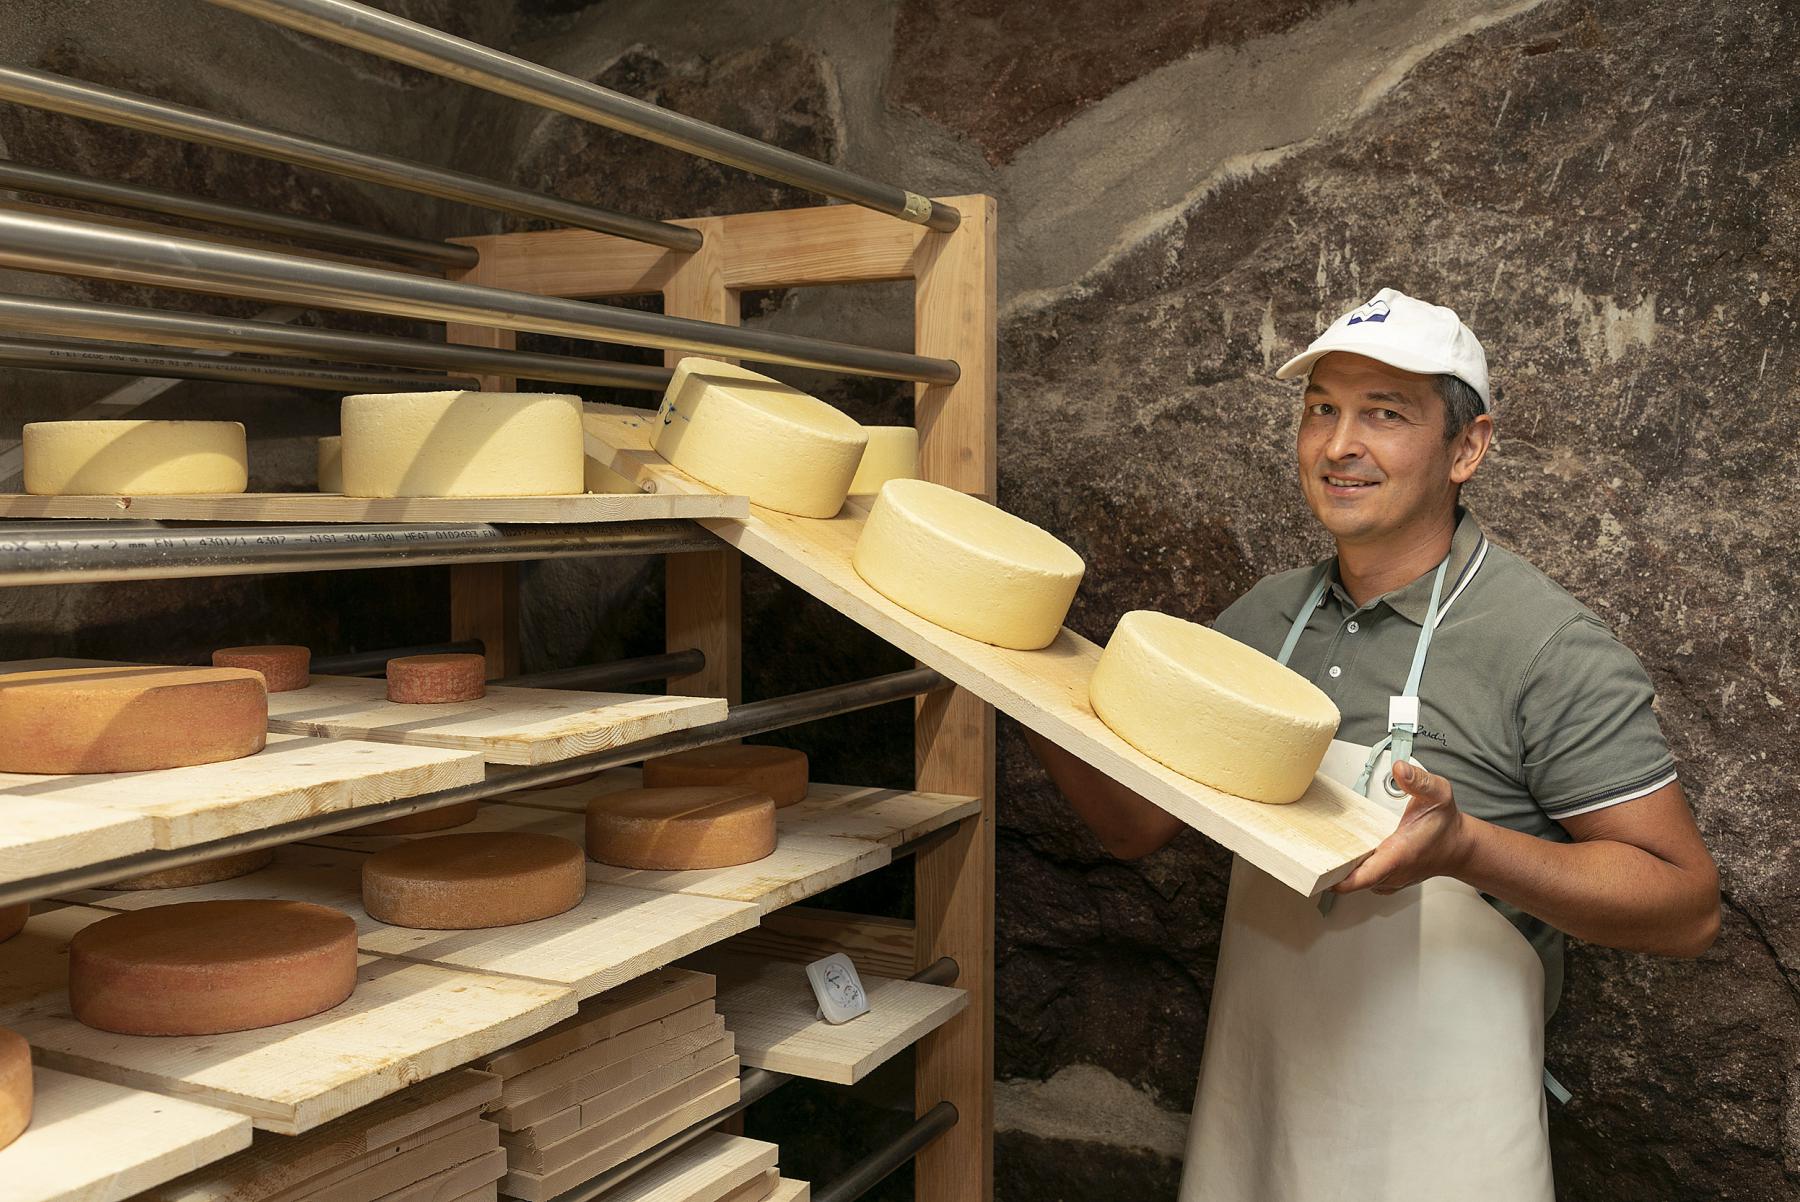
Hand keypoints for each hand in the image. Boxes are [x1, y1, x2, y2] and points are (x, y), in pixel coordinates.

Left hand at [1332, 760, 1475, 894]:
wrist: (1458, 846)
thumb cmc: (1446, 825)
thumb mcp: (1438, 794)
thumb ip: (1419, 780)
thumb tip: (1400, 770)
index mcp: (1398, 854)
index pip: (1364, 876)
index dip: (1340, 878)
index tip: (1319, 874)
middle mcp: (1392, 872)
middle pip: (1352, 880)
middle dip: (1331, 869)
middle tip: (1311, 851)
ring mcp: (1389, 879)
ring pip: (1356, 881)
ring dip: (1342, 869)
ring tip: (1325, 849)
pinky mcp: (1387, 881)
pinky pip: (1364, 881)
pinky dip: (1353, 872)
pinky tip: (1346, 856)